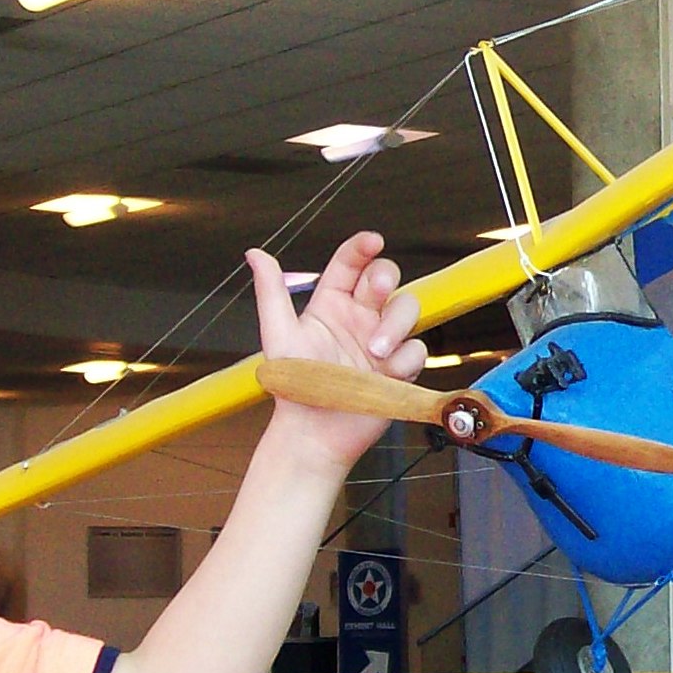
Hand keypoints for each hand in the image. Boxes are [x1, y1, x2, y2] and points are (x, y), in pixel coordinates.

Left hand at [251, 235, 423, 467]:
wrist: (313, 432)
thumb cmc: (294, 386)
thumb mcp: (278, 333)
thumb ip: (271, 291)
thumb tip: (256, 254)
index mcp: (332, 303)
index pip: (351, 262)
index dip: (363, 246)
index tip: (372, 240)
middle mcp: (360, 317)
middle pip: (387, 277)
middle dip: (386, 279)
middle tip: (376, 293)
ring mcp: (383, 340)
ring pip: (408, 309)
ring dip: (396, 325)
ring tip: (375, 351)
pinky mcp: (399, 366)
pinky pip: (417, 349)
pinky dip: (404, 359)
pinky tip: (384, 374)